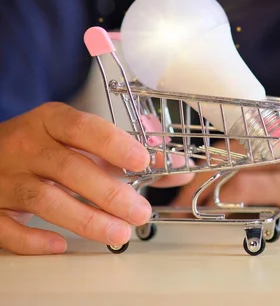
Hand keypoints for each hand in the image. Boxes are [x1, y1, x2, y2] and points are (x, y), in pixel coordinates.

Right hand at [0, 102, 179, 254]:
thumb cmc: (46, 146)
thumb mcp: (82, 139)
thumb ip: (128, 154)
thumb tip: (175, 169)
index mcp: (51, 121)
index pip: (82, 128)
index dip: (113, 144)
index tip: (141, 161)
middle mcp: (27, 146)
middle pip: (69, 168)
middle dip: (110, 193)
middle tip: (140, 212)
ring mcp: (5, 177)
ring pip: (44, 199)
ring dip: (86, 220)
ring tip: (120, 233)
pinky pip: (7, 227)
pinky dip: (34, 240)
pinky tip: (60, 245)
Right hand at [170, 115, 279, 220]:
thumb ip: (254, 186)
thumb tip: (214, 192)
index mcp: (274, 132)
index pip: (219, 157)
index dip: (195, 182)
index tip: (181, 204)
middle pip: (231, 156)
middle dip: (208, 180)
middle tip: (193, 205)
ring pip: (251, 159)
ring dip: (231, 180)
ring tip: (215, 201)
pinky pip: (273, 163)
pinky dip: (258, 179)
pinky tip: (257, 191)